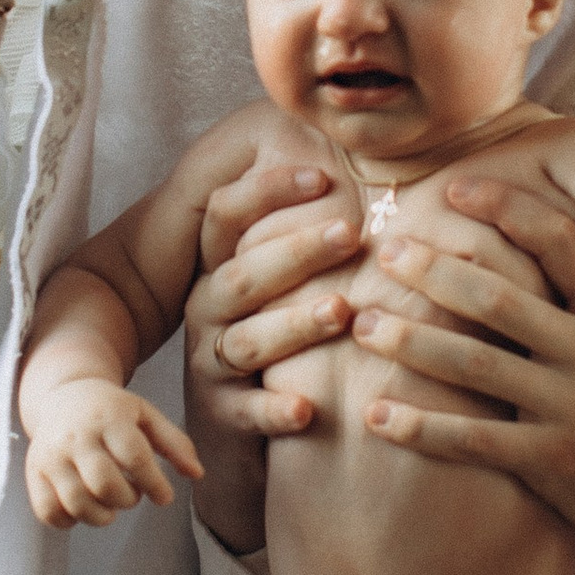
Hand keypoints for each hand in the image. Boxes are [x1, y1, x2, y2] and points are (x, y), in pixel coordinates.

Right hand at [23, 381, 201, 531]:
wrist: (63, 395)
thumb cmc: (113, 410)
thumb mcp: (146, 415)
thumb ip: (175, 443)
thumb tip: (197, 475)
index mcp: (108, 417)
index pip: (134, 456)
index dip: (154, 483)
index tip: (164, 497)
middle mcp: (76, 436)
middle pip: (104, 483)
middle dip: (127, 499)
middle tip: (134, 495)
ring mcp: (50, 456)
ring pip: (77, 503)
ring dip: (103, 515)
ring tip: (112, 504)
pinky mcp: (34, 474)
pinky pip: (49, 512)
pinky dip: (70, 521)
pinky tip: (85, 507)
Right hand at [182, 156, 366, 446]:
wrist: (240, 426)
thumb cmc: (282, 333)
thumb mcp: (281, 277)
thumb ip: (308, 224)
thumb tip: (363, 149)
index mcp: (222, 266)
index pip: (226, 213)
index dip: (268, 190)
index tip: (324, 176)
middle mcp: (211, 310)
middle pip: (243, 274)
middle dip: (296, 251)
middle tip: (350, 232)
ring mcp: (215, 363)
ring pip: (248, 341)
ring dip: (294, 324)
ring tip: (341, 310)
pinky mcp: (227, 415)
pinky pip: (247, 412)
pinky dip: (274, 410)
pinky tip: (305, 408)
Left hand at [348, 178, 574, 569]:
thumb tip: (536, 227)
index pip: (561, 243)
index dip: (506, 209)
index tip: (454, 188)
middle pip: (499, 299)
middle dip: (434, 271)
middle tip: (386, 253)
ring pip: (476, 365)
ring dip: (410, 341)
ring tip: (362, 325)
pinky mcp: (554, 462)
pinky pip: (473, 438)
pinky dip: (420, 425)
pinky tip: (375, 415)